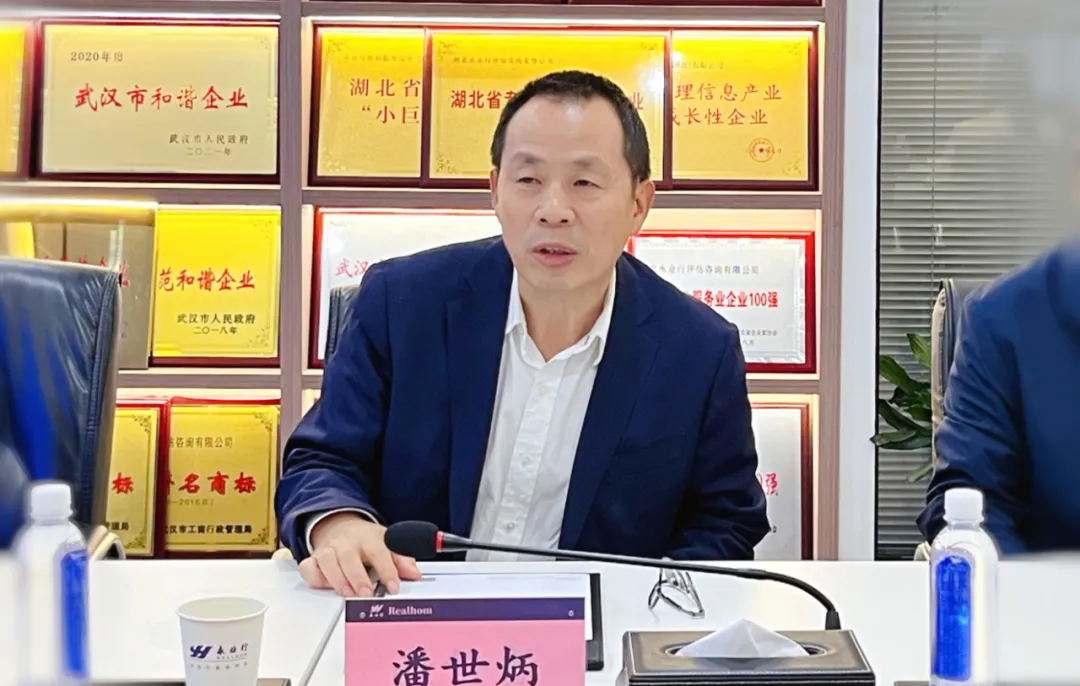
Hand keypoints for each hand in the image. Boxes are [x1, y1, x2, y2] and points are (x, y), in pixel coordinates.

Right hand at [300, 512, 421, 596]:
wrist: (340, 526)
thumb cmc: (366, 540)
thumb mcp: (387, 543)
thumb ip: (402, 560)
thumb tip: (414, 574)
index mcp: (369, 537)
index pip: (379, 552)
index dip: (387, 571)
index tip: (393, 587)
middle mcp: (347, 542)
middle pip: (350, 556)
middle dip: (358, 577)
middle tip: (367, 594)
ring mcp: (329, 549)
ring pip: (328, 561)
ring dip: (338, 579)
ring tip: (348, 593)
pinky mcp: (314, 558)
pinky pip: (309, 567)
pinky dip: (315, 577)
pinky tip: (325, 585)